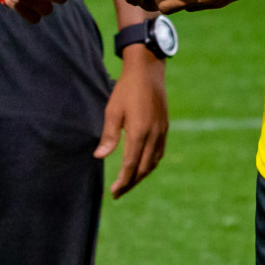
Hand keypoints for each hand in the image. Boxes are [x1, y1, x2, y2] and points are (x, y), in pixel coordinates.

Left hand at [95, 46, 167, 197]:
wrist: (147, 71)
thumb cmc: (126, 89)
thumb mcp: (113, 111)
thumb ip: (109, 136)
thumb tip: (99, 156)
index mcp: (139, 132)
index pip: (130, 165)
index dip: (122, 181)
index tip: (113, 192)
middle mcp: (153, 135)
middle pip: (143, 168)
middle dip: (131, 183)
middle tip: (118, 193)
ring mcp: (162, 132)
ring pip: (153, 163)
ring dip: (141, 176)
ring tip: (129, 183)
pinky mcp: (165, 127)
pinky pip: (159, 153)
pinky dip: (151, 164)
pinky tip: (143, 166)